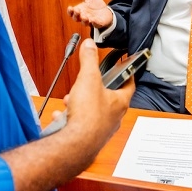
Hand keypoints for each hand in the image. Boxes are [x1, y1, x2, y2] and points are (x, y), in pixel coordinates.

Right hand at [63, 39, 133, 158]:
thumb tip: (89, 46)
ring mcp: (101, 129)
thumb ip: (89, 60)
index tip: (124, 67)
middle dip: (94, 89)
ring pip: (92, 112)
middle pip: (108, 98)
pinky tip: (61, 116)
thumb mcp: (88, 78)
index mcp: (120, 102)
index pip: (130, 83)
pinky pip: (79, 125)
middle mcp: (114, 117)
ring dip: (80, 104)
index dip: (126, 73)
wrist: (75, 144)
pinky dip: (70, 119)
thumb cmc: (87, 115)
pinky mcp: (88, 138)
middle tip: (86, 83)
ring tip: (70, 100)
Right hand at [67, 0, 113, 28]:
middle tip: (77, 10)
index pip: (72, 13)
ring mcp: (90, 21)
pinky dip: (94, 23)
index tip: (70, 8)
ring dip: (84, 20)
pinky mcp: (98, 23)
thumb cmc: (96, 5)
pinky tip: (93, 20)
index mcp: (80, 11)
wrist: (106, 11)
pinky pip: (95, 24)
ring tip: (84, 16)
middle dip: (76, 15)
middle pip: (76, 18)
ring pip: (85, 23)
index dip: (70, 11)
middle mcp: (83, 17)